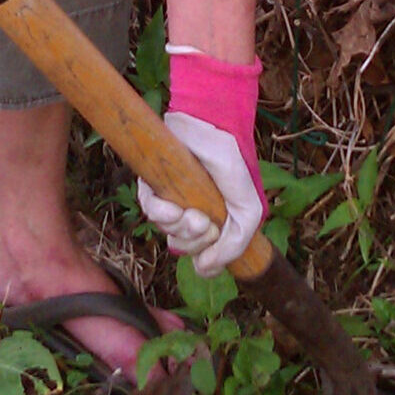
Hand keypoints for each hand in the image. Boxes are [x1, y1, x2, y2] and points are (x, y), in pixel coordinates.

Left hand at [138, 50, 266, 276]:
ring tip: (188, 212)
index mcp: (216, 219)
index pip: (204, 256)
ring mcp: (173, 198)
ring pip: (165, 231)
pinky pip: (148, 209)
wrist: (212, 124)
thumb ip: (236, 242)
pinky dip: (158, 211)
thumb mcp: (247, 208)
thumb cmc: (233, 162)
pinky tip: (169, 205)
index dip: (205, 258)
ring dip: (175, 226)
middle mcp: (193, 211)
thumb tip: (205, 269)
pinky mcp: (154, 183)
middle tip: (200, 220)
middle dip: (191, 240)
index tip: (210, 245)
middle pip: (183, 247)